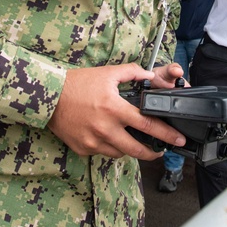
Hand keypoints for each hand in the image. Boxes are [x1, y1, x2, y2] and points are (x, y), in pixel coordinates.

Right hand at [47, 63, 186, 158]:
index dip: (166, 134)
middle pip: (137, 149)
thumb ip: (132, 72)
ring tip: (131, 138)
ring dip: (129, 148)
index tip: (178, 140)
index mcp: (114, 109)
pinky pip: (102, 152)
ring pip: (120, 153)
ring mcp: (93, 142)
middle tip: (161, 150)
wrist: (48, 96)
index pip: (148, 124)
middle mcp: (105, 129)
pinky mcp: (83, 149)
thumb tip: (149, 75)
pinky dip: (108, 146)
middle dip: (153, 152)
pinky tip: (106, 135)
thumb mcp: (107, 73)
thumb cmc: (76, 84)